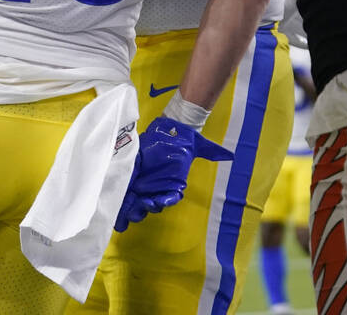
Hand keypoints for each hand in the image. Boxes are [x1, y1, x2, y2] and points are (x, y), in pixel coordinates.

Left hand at [114, 116, 232, 231]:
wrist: (167, 130)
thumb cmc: (182, 141)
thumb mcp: (198, 146)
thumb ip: (212, 152)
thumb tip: (230, 156)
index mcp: (172, 185)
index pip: (168, 198)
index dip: (163, 201)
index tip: (158, 201)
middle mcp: (157, 187)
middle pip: (149, 205)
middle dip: (143, 208)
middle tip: (138, 206)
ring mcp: (143, 184)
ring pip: (136, 203)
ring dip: (129, 210)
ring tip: (122, 215)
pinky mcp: (131, 177)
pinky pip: (126, 194)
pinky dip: (121, 202)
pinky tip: (116, 211)